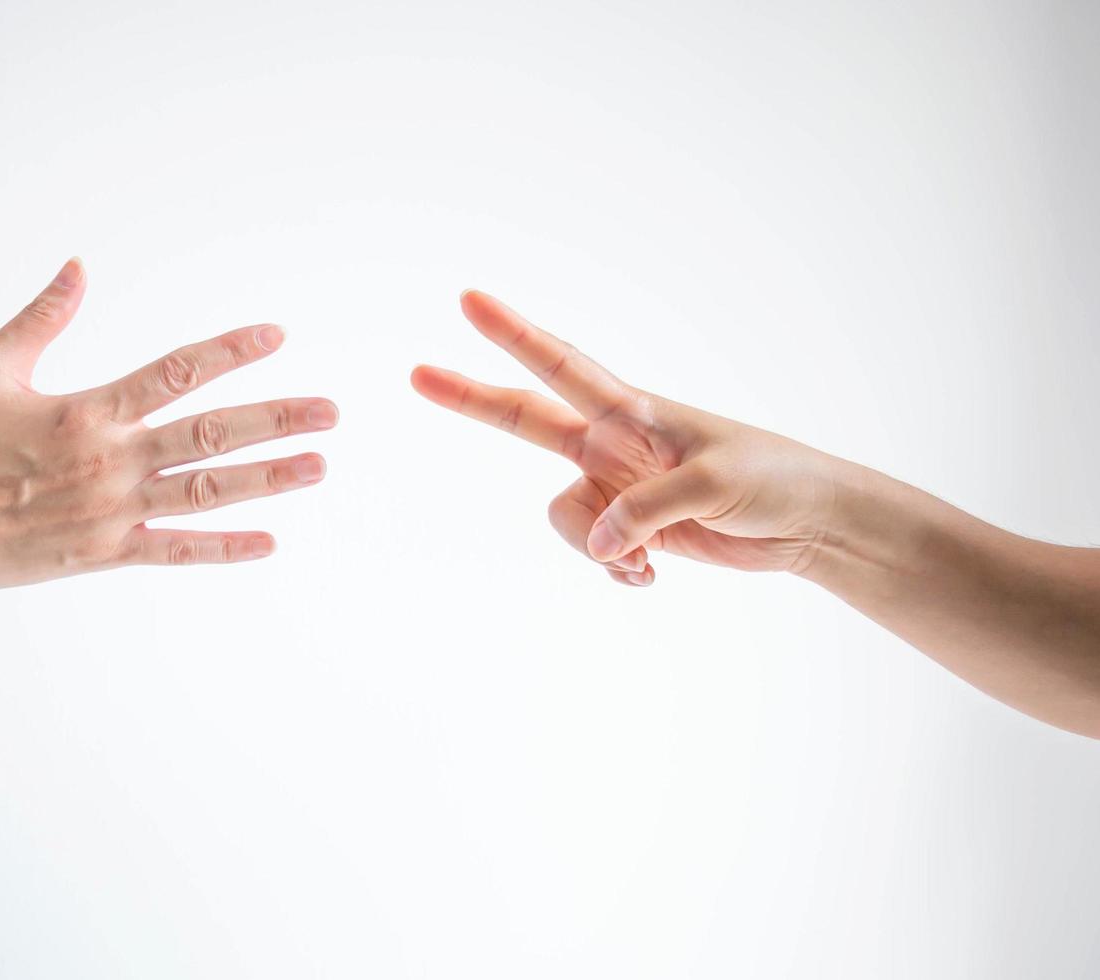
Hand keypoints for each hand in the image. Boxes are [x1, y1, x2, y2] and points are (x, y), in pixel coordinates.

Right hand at [0, 259, 336, 599]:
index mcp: (89, 409)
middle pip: (211, 433)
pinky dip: (223, 548)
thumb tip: (78, 266)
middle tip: (332, 412)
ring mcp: (115, 510)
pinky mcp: (106, 554)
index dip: (230, 350)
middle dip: (276, 419)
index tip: (277, 335)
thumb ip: (41, 317)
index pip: (176, 371)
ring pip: (207, 491)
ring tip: (319, 465)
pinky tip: (269, 541)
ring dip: (268, 478)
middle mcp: (113, 458)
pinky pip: (176, 552)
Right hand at [411, 290, 838, 585]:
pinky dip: (615, 568)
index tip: (469, 300)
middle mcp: (613, 443)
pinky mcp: (631, 526)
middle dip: (472, 398)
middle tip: (417, 373)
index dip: (514, 335)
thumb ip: (645, 509)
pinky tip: (651, 573)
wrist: (807, 521)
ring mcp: (617, 486)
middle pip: (526, 418)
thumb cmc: (771, 479)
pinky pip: (593, 550)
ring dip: (592, 548)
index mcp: (633, 413)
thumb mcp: (714, 484)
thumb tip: (597, 542)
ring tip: (642, 562)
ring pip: (563, 516)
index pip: (562, 367)